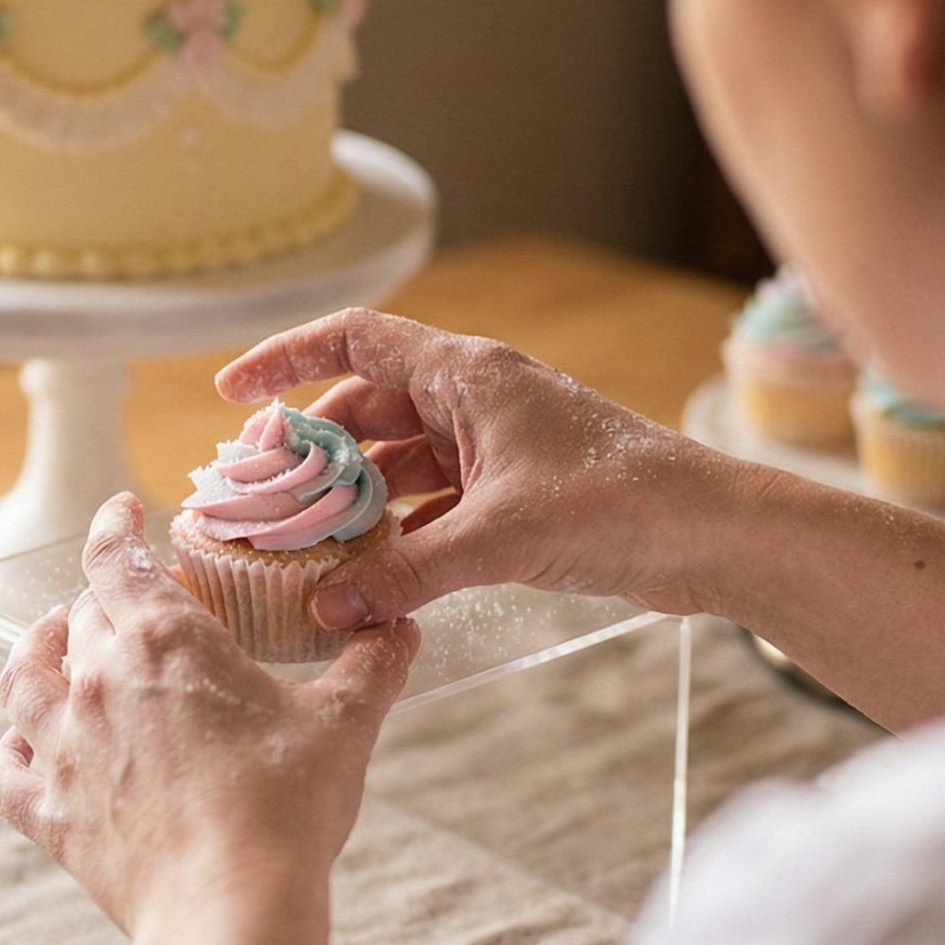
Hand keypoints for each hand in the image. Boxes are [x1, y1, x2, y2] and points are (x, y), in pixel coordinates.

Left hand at [0, 494, 421, 933]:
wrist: (229, 909)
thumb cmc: (285, 810)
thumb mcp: (345, 725)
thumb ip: (372, 664)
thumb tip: (398, 626)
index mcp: (165, 642)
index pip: (115, 557)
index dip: (114, 525)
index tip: (122, 513)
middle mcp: (98, 683)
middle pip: (80, 617)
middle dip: (103, 600)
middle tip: (133, 605)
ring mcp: (64, 749)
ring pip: (21, 679)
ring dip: (35, 653)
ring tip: (53, 644)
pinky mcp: (50, 815)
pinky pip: (3, 773)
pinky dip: (7, 755)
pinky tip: (23, 752)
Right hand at [218, 308, 753, 630]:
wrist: (710, 534)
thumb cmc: (619, 504)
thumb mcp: (498, 538)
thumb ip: (405, 572)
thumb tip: (327, 605)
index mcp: (468, 376)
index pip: (355, 339)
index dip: (286, 358)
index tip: (233, 394)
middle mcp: (477, 399)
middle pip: (368, 406)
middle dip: (313, 450)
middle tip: (263, 497)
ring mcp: (498, 446)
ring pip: (400, 460)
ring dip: (355, 497)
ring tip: (303, 541)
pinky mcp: (517, 493)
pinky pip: (434, 501)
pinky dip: (399, 530)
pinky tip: (370, 572)